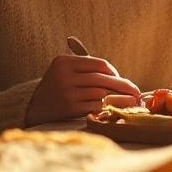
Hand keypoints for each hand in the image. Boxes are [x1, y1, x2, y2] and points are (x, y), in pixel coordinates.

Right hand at [24, 55, 140, 125]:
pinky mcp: (69, 108)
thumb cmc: (56, 87)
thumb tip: (120, 77)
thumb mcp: (65, 70)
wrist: (34, 107)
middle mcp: (64, 76)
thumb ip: (87, 69)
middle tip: (137, 92)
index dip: (114, 72)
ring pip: (102, 94)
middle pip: (103, 79)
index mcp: (64, 62)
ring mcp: (67, 93)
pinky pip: (95, 106)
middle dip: (124, 86)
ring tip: (130, 102)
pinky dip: (106, 108)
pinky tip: (113, 109)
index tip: (121, 78)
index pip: (99, 64)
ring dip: (119, 99)